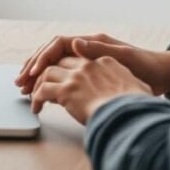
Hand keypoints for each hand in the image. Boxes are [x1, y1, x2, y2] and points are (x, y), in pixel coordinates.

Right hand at [14, 33, 169, 96]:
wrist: (161, 75)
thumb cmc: (146, 67)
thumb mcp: (124, 58)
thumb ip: (99, 51)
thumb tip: (74, 44)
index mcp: (92, 42)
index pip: (57, 44)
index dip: (42, 58)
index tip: (32, 74)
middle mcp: (86, 48)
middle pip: (51, 53)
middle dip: (33, 66)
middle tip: (19, 83)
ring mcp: (86, 60)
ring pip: (54, 64)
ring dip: (37, 75)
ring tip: (24, 89)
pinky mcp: (88, 72)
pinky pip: (62, 74)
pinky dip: (49, 82)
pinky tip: (41, 92)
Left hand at [30, 56, 152, 123]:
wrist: (134, 112)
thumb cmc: (137, 104)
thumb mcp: (133, 85)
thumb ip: (118, 80)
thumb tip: (116, 91)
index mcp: (105, 60)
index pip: (76, 57)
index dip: (64, 66)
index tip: (56, 75)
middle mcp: (89, 64)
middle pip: (58, 60)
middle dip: (43, 71)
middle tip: (34, 85)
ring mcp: (77, 75)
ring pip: (47, 72)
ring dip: (37, 84)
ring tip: (31, 97)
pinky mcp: (67, 89)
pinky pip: (44, 89)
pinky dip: (37, 98)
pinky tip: (37, 107)